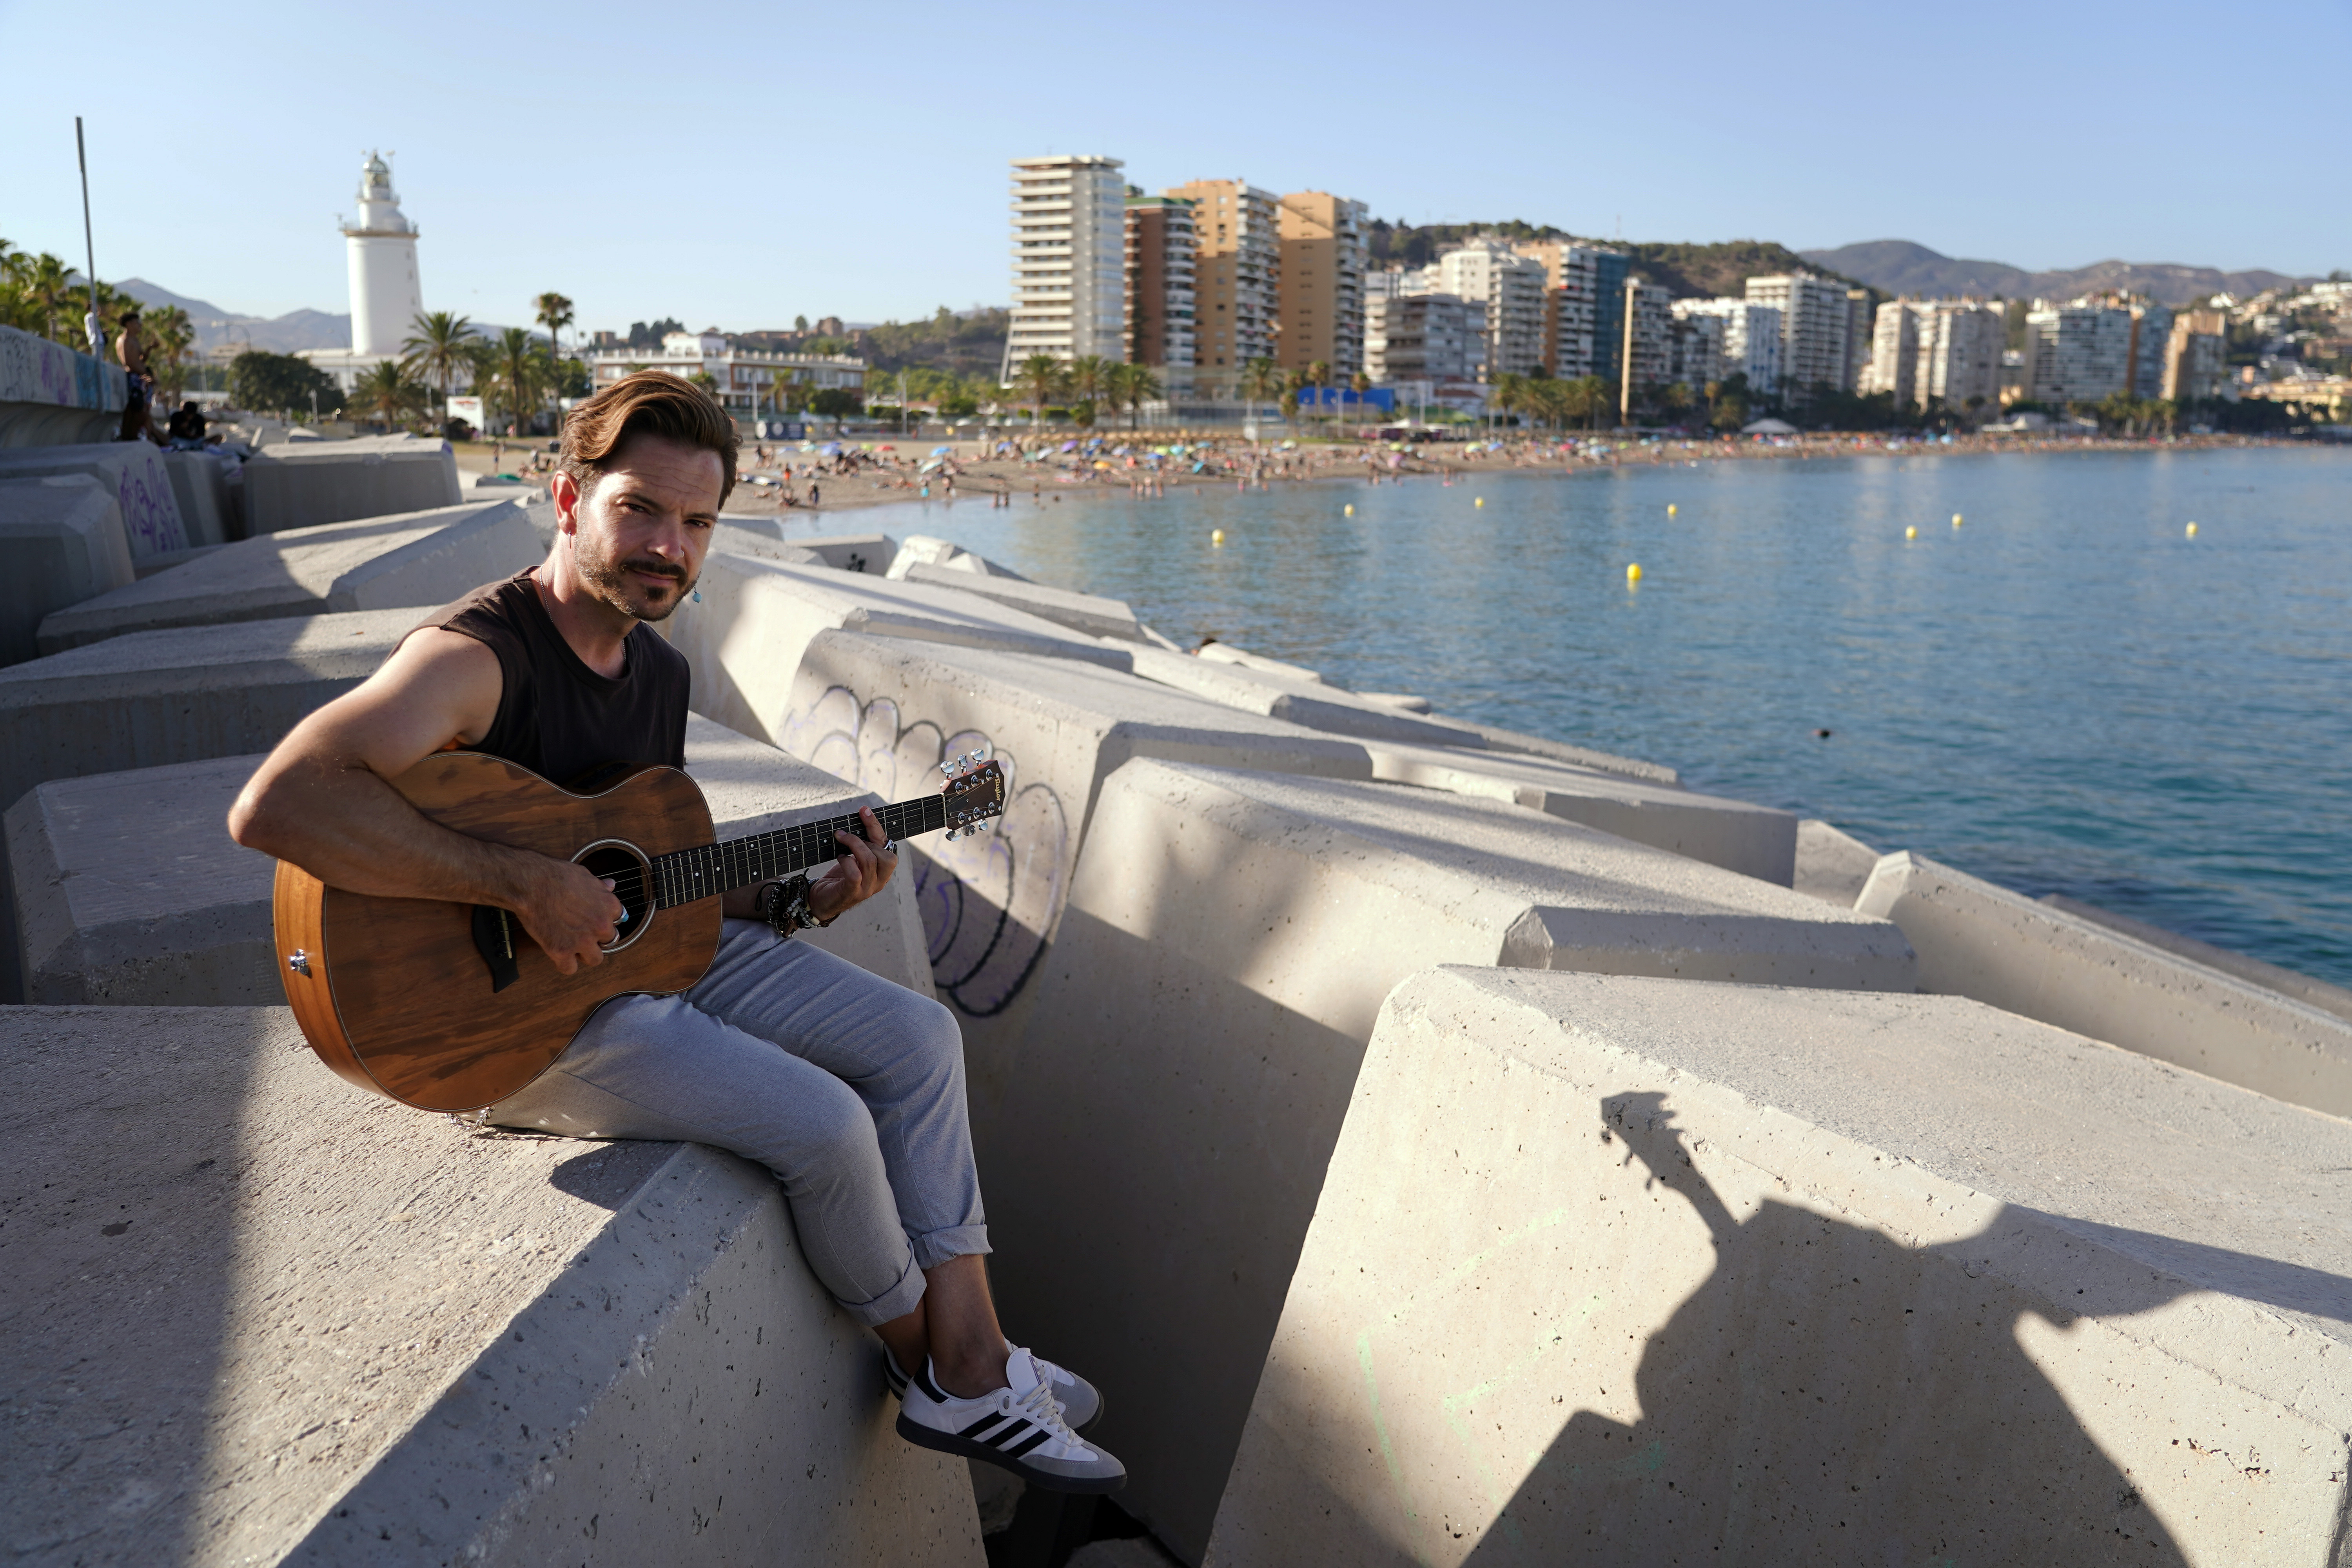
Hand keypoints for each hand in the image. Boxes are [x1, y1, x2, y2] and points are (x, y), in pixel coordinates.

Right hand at [507, 853, 622, 975]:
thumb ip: (599, 886)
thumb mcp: (585, 875)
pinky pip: (570, 969)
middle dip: (596, 937)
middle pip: (608, 941)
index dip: (603, 919)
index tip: (593, 918)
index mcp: (609, 906)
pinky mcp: (561, 952)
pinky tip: (558, 955)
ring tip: (573, 946)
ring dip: (585, 955)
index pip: (617, 920)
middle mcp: (600, 926)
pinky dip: (564, 964)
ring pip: (595, 960)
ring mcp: (582, 941)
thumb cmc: (556, 875)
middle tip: (581, 931)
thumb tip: (610, 885)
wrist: (532, 884)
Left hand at [808, 806, 896, 923]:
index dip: (876, 827)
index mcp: (883, 871)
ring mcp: (868, 889)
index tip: (864, 810)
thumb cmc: (838, 878)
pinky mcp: (853, 893)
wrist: (821, 902)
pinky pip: (855, 873)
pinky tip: (839, 857)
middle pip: (887, 856)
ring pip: (869, 861)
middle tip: (846, 834)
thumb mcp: (854, 860)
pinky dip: (846, 861)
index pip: (888, 847)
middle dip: (866, 838)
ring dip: (853, 845)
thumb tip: (857, 822)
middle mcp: (880, 882)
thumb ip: (861, 847)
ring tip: (840, 839)